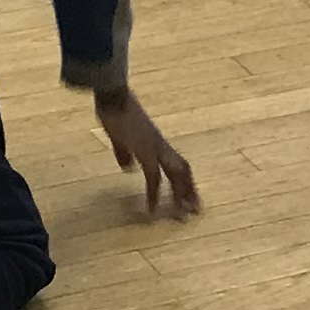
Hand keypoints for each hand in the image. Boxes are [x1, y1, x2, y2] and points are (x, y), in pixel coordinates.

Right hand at [94, 85, 199, 216]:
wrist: (113, 95)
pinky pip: (153, 177)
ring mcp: (155, 146)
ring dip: (179, 195)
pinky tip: (152, 208)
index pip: (179, 164)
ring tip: (182, 214)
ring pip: (175, 174)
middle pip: (183, 170)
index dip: (186, 182)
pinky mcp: (144, 149)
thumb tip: (128, 168)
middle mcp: (161, 145)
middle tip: (196, 212)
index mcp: (157, 142)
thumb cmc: (115, 111)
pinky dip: (153, 194)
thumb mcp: (120, 137)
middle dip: (189, 192)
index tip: (190, 199)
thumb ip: (124, 152)